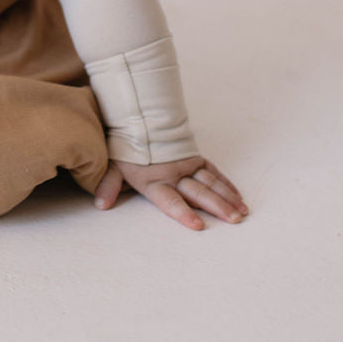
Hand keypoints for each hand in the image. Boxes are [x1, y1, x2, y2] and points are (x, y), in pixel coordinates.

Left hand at [93, 155, 247, 230]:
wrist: (138, 115)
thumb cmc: (125, 146)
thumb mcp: (113, 166)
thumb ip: (109, 185)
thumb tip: (100, 205)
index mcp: (154, 181)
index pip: (170, 200)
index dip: (183, 213)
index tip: (199, 226)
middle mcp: (173, 174)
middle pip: (198, 192)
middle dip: (217, 207)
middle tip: (234, 220)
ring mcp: (187, 165)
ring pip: (211, 183)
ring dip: (227, 198)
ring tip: (242, 213)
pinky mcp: (195, 156)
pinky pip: (214, 172)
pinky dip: (226, 184)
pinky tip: (238, 197)